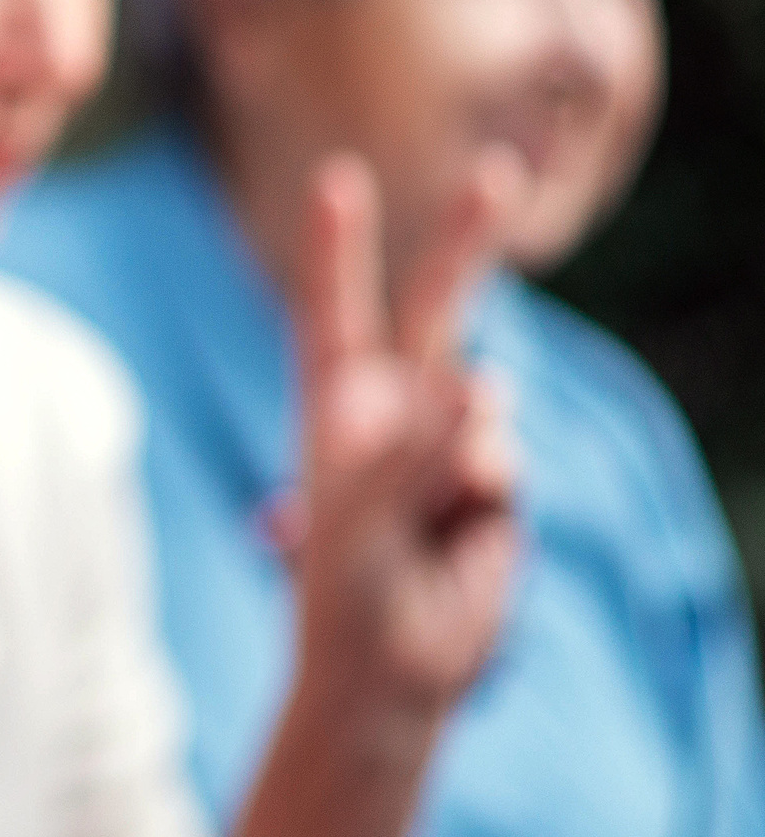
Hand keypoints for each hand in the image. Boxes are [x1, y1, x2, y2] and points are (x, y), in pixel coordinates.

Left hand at [287, 150, 521, 717]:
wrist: (394, 668)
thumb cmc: (345, 591)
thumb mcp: (357, 517)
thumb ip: (409, 449)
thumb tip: (478, 386)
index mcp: (334, 405)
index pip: (332, 310)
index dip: (338, 246)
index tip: (339, 176)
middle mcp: (391, 410)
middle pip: (434, 308)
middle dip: (467, 240)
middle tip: (498, 168)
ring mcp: (446, 443)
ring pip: (481, 394)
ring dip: (463, 447)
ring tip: (431, 509)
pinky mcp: (491, 482)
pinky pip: (505, 457)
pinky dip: (487, 489)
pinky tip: (464, 529)